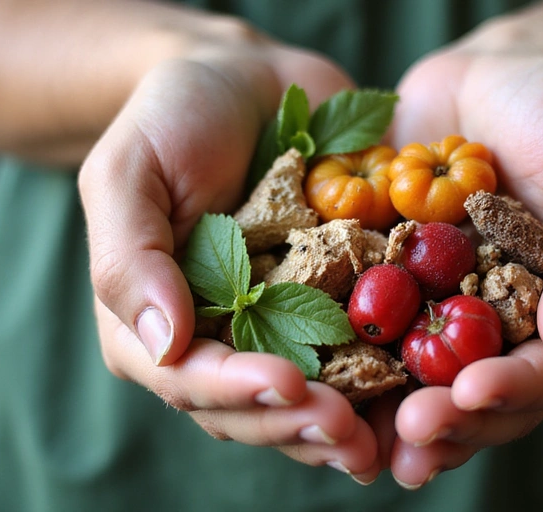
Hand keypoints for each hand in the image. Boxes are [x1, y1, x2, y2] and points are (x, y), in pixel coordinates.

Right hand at [79, 21, 379, 481]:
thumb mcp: (129, 172)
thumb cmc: (175, 117)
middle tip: (349, 435)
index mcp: (161, 320)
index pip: (190, 378)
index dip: (237, 390)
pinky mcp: (333, 301)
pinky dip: (381, 383)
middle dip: (299, 422)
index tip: (288, 384)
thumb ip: (129, 259)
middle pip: (253, 406)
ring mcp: (281, 324)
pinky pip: (356, 353)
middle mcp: (221, 336)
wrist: (248, 81)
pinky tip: (413, 397)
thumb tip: (161, 345)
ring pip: (307, 397)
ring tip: (381, 441)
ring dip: (342, 426)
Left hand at [384, 19, 542, 486]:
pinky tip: (325, 387)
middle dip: (449, 420)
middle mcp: (504, 324)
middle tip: (411, 432)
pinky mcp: (393, 285)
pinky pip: (372, 334)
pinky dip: (352, 365)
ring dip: (395, 417)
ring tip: (365, 441)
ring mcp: (444, 308)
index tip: (473, 391)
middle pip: (482, 394)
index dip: (515, 390)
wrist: (490, 77)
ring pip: (425, 382)